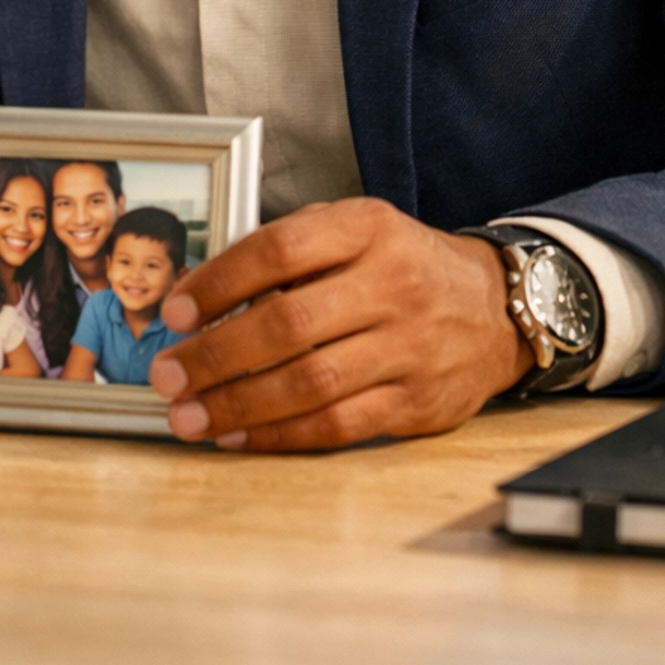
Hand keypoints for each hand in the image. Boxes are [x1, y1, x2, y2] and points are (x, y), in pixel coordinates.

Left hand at [147, 198, 529, 450]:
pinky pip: (337, 425)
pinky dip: (280, 434)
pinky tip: (238, 435)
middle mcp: (392, 285)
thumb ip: (292, 252)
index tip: (176, 310)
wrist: (496, 309)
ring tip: (188, 415)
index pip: (279, 250)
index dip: (219, 282)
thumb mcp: (357, 230)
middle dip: (216, 354)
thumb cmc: (404, 266)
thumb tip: (206, 297)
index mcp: (367, 228)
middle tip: (168, 373)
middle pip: (288, 324)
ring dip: (238, 404)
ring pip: (309, 383)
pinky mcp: (415, 402)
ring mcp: (408, 347)